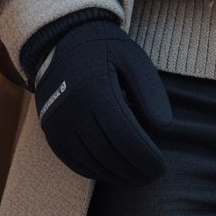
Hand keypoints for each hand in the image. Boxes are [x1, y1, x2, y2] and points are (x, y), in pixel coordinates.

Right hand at [34, 19, 171, 183]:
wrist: (62, 39)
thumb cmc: (105, 47)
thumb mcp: (133, 57)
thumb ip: (149, 91)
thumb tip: (164, 127)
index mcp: (96, 90)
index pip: (124, 137)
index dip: (144, 158)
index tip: (161, 168)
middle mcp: (73, 110)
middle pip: (108, 154)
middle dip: (133, 170)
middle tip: (152, 175)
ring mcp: (58, 123)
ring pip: (91, 162)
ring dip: (116, 174)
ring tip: (136, 175)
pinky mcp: (51, 131)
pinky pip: (74, 161)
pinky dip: (95, 171)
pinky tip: (112, 171)